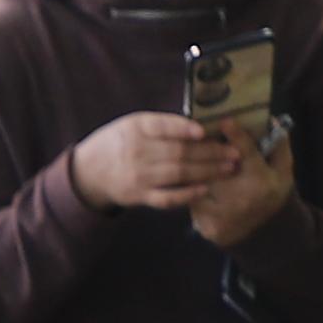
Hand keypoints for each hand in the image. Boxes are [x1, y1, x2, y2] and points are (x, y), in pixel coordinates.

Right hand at [67, 110, 236, 212]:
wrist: (89, 172)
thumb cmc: (117, 142)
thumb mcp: (132, 124)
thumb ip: (161, 125)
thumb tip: (199, 126)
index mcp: (136, 128)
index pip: (163, 127)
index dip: (185, 129)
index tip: (206, 132)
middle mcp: (137, 152)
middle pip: (179, 152)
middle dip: (210, 153)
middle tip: (234, 152)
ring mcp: (139, 176)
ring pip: (178, 174)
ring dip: (207, 171)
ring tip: (229, 168)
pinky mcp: (140, 196)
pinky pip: (167, 198)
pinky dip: (187, 195)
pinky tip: (205, 189)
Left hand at [183, 121, 297, 245]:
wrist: (262, 233)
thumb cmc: (270, 193)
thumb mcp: (283, 171)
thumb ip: (278, 146)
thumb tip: (271, 120)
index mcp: (261, 181)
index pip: (246, 154)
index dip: (236, 136)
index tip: (225, 121)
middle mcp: (241, 198)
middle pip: (214, 169)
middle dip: (203, 152)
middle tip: (194, 136)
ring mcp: (222, 215)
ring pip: (198, 185)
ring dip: (191, 171)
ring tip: (184, 156)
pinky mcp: (206, 225)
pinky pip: (191, 201)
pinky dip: (187, 189)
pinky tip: (184, 179)